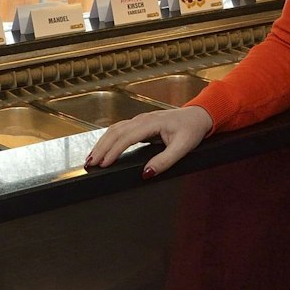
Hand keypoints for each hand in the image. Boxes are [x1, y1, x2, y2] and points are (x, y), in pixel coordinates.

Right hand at [83, 105, 213, 176]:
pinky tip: (103, 148)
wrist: (198, 116)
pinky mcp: (140, 124)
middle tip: (90, 163)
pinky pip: (120, 130)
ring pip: (115, 129)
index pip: (127, 137)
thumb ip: (165, 161)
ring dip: (102, 143)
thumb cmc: (192, 130)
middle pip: (115, 132)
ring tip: (91, 158)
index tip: (104, 163)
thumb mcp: (183, 148)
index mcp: (152, 123)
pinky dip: (108, 139)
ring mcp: (140, 120)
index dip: (113, 151)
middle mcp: (143, 119)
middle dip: (101, 148)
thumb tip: (146, 173)